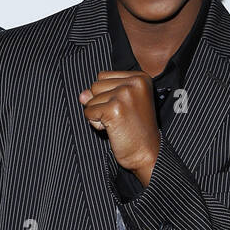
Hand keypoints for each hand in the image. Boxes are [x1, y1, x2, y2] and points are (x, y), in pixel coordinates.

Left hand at [79, 69, 159, 184]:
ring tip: (118, 123)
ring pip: (90, 99)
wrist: (147, 153)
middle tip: (121, 117)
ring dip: (98, 114)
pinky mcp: (114, 108)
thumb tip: (82, 95)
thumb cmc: (136, 131)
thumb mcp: (120, 105)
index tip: (125, 108)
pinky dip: (96, 123)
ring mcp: (124, 94)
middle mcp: (134, 82)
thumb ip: (100, 94)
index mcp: (140, 78)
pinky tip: (113, 129)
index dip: (106, 95)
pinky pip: (88, 112)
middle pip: (95, 86)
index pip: (103, 76)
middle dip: (101, 104)